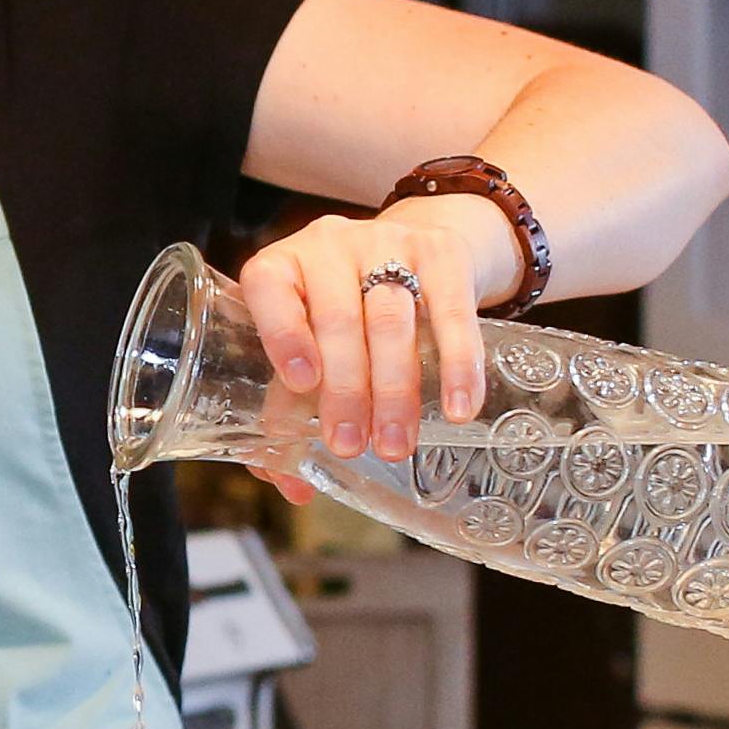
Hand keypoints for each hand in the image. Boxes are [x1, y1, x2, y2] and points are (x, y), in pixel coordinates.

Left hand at [240, 193, 521, 464]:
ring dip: (393, 388)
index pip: (269, 286)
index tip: (300, 383)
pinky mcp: (442, 251)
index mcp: (282, 266)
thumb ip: (292, 410)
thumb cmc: (344, 313)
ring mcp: (387, 242)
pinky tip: (459, 407)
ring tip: (395, 444)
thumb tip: (291, 486)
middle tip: (349, 447)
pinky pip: (453, 311)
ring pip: (390, 318)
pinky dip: (458, 364)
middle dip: (345, 389)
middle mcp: (328, 245)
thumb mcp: (311, 345)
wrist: (412, 251)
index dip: (282, 333)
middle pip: (337, 318)